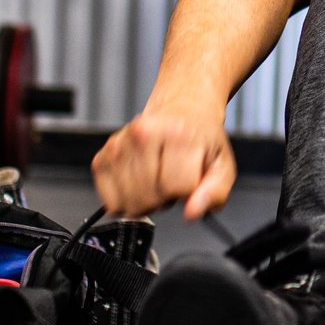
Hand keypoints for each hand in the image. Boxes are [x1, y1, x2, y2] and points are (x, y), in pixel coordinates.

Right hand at [90, 105, 235, 219]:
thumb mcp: (222, 166)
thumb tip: (192, 212)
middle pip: (148, 199)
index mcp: (178, 134)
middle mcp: (143, 135)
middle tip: (171, 180)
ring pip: (128, 203)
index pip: (176, 188)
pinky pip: (110, 201)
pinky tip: (139, 182)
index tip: (188, 180)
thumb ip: (214, 193)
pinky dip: (126, 200)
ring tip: (156, 179)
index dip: (185, 193)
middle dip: (164, 199)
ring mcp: (119, 145)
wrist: (181, 112)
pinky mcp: (102, 158)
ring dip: (144, 201)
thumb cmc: (200, 139)